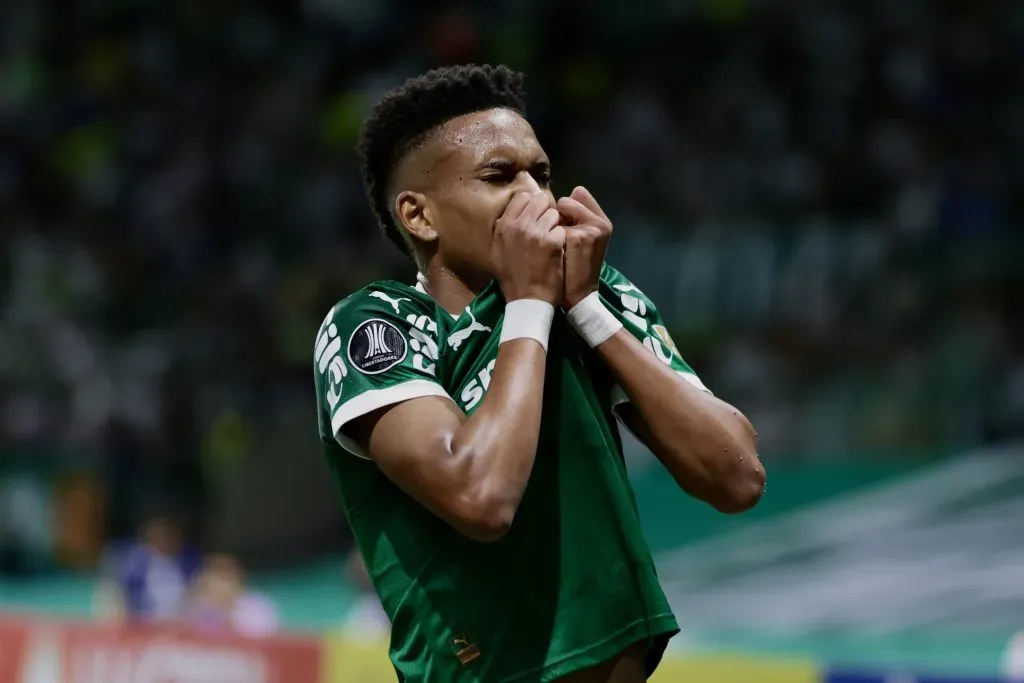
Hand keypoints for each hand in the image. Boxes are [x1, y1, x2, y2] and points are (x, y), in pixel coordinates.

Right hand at [491, 191, 564, 304]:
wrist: (527, 301)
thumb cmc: (512, 280)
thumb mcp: (497, 254)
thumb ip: (503, 232)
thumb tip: (508, 217)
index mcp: (503, 226)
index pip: (521, 197)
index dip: (531, 205)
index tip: (535, 215)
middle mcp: (517, 225)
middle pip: (539, 201)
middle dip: (545, 212)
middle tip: (546, 227)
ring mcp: (535, 232)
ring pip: (553, 214)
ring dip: (555, 225)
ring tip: (552, 240)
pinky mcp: (552, 241)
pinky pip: (561, 229)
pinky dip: (562, 239)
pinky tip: (557, 251)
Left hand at [557, 186, 611, 308]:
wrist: (577, 296)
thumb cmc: (576, 268)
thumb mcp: (582, 240)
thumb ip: (577, 217)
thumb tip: (569, 192)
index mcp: (602, 221)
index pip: (579, 194)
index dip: (564, 208)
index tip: (561, 224)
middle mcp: (600, 222)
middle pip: (566, 201)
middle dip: (555, 216)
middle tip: (558, 239)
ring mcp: (590, 229)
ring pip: (557, 213)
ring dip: (550, 227)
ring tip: (556, 247)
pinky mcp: (577, 237)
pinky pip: (551, 227)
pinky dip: (546, 237)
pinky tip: (551, 252)